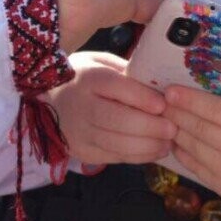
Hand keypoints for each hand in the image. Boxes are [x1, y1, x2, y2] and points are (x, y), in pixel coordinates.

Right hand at [49, 53, 174, 165]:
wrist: (48, 101)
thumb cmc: (83, 78)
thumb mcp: (101, 63)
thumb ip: (127, 71)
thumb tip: (161, 83)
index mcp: (88, 78)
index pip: (117, 87)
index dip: (142, 97)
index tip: (164, 104)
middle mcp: (81, 106)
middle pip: (117, 120)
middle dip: (149, 127)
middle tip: (173, 128)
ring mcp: (80, 133)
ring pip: (117, 143)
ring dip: (148, 146)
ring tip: (168, 142)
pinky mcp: (83, 152)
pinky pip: (115, 157)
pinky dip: (139, 157)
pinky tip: (155, 151)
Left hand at [163, 85, 220, 213]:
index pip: (214, 110)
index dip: (190, 99)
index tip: (171, 89)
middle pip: (197, 126)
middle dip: (175, 111)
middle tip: (160, 97)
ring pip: (191, 145)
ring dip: (175, 129)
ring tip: (163, 114)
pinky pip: (193, 166)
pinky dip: (181, 150)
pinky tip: (175, 138)